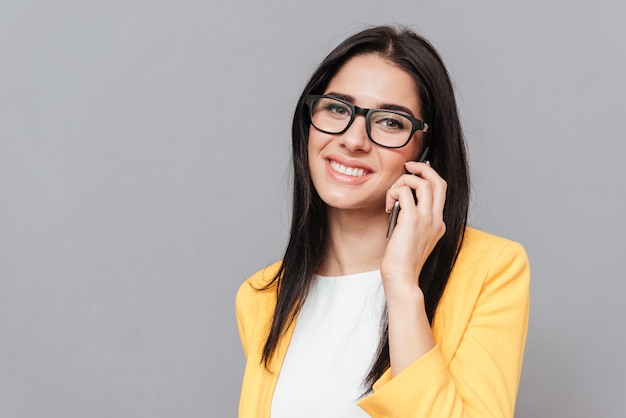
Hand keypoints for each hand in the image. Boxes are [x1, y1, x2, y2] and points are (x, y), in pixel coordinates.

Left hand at [381, 160, 446, 290]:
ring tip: (392, 195)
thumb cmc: (402, 261)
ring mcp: (427, 219)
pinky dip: (394, 192)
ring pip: (422, 182)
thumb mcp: (411, 237)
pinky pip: (405, 192)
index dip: (429, 176)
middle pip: (438, 181)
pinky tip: (387, 205)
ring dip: (403, 182)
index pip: (440, 190)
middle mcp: (436, 219)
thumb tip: (402, 199)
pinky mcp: (412, 220)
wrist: (402, 277)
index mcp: (438, 223)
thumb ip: (411, 219)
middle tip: (407, 166)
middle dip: (422, 168)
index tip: (417, 170)